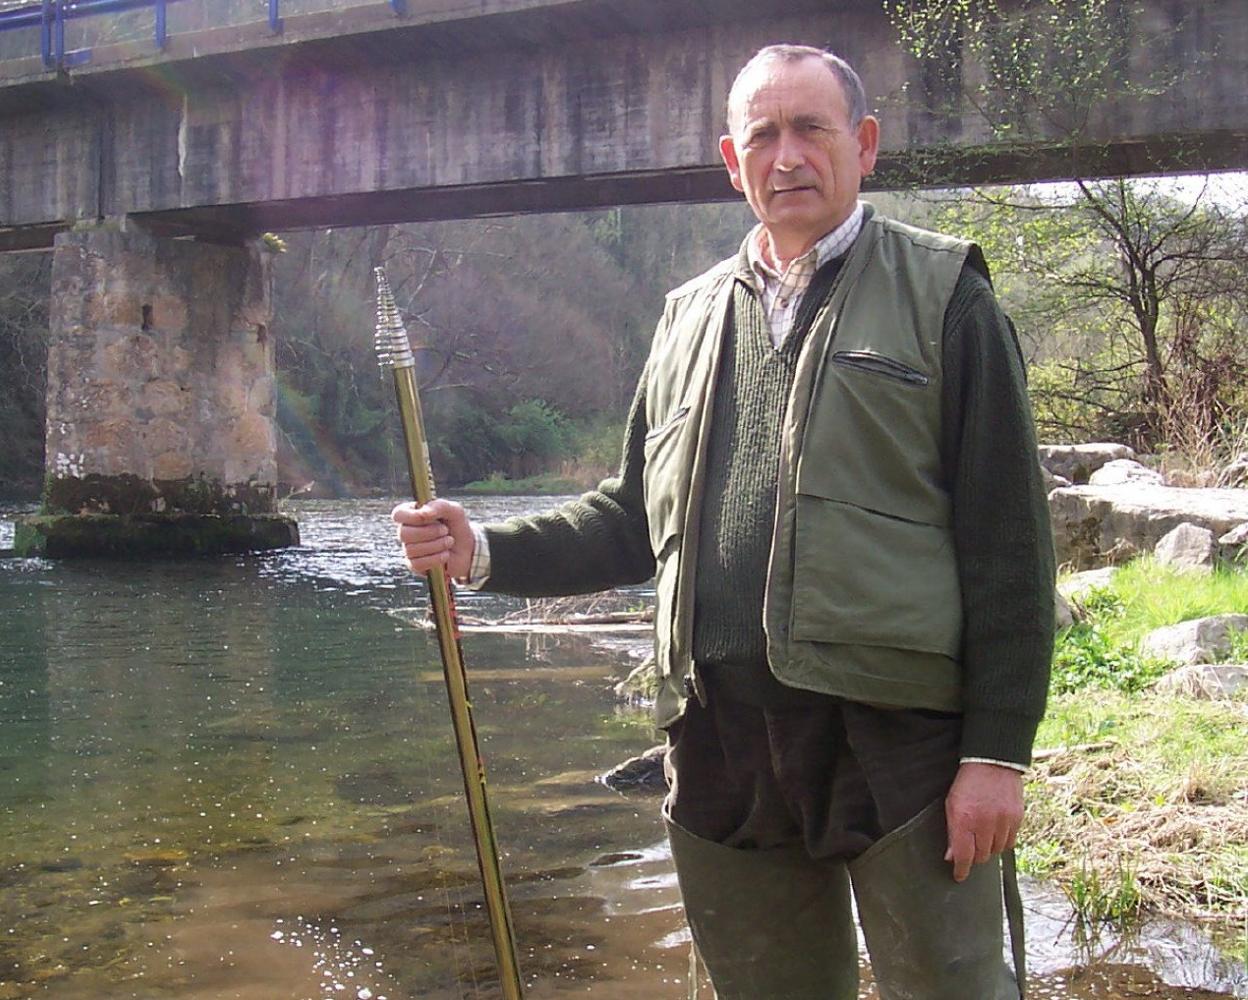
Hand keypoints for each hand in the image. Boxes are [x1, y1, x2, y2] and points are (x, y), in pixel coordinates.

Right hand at [392, 498, 474, 578]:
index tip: (427, 517)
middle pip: (403, 533)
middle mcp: (406, 531)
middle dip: (428, 532)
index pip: (398, 514)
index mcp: (412, 514)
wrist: (468, 549)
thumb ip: (439, 506)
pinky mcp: (415, 565)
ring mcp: (409, 549)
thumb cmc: (457, 526)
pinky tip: (446, 554)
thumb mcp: (454, 510)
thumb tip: (422, 513)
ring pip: (411, 549)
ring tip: (450, 541)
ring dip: (436, 545)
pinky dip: (436, 558)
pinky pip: (418, 564)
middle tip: (445, 530)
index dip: (411, 516)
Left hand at [943, 761, 1024, 882]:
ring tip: (983, 836)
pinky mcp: (1017, 819)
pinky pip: (1010, 841)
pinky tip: (996, 832)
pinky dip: (1002, 841)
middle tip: (971, 850)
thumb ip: (952, 832)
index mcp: (964, 819)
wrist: (992, 763)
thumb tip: (952, 856)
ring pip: (996, 851)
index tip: (959, 876)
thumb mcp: (952, 804)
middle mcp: (985, 823)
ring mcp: (1003, 821)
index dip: (961, 870)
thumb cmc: (968, 783)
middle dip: (974, 857)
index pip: (964, 855)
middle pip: (981, 856)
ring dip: (989, 849)